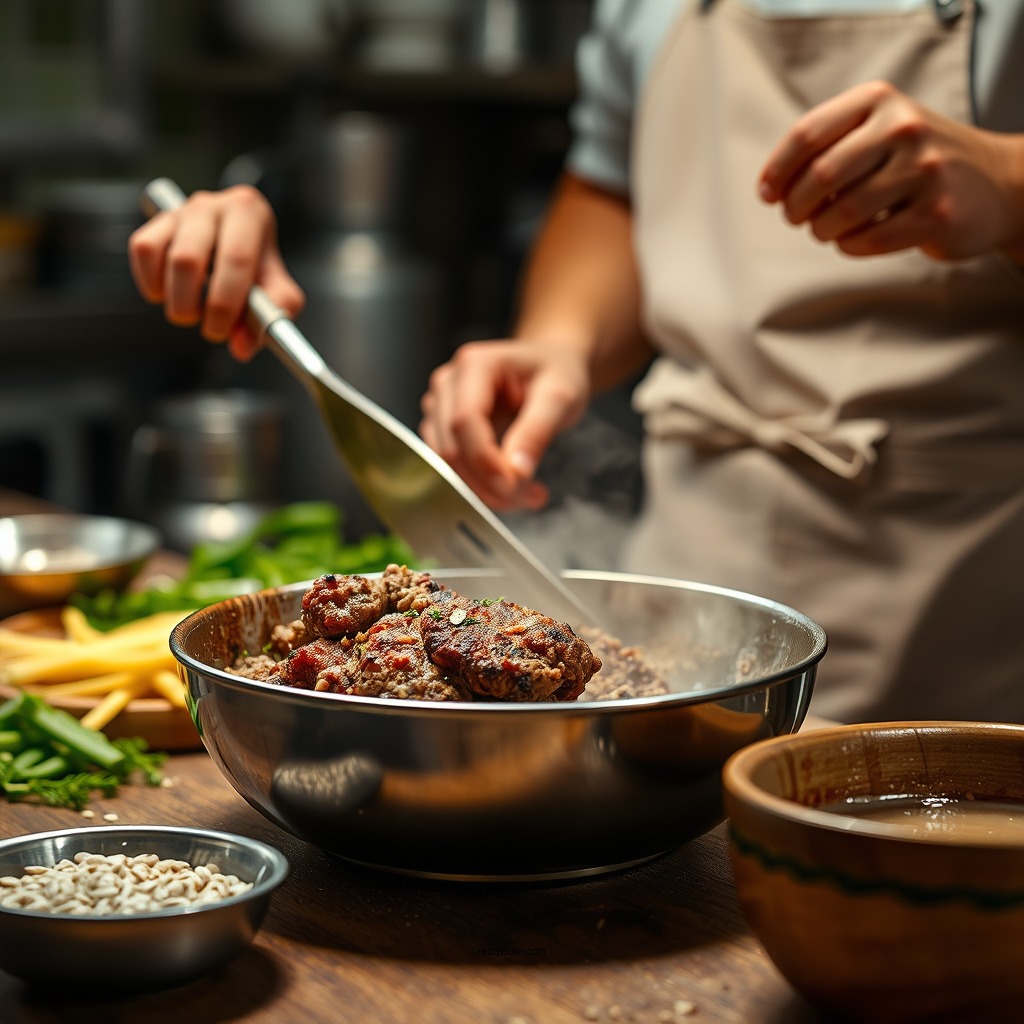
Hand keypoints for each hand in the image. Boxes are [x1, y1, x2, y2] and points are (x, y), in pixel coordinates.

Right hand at [128, 185, 304, 360]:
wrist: (244, 243)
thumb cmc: (260, 267)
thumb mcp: (279, 291)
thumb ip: (269, 319)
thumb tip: (241, 346)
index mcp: (249, 213)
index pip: (235, 259)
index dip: (225, 303)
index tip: (221, 330)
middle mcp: (212, 206)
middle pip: (187, 259)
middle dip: (191, 305)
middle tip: (206, 326)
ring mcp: (181, 212)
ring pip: (159, 255)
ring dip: (172, 296)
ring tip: (192, 308)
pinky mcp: (157, 222)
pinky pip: (142, 250)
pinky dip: (150, 282)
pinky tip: (171, 293)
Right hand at [419, 339, 591, 511]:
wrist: (551, 365)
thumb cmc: (557, 372)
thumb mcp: (561, 397)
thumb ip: (537, 432)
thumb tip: (516, 473)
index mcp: (475, 365)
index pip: (464, 422)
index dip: (486, 462)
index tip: (516, 488)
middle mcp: (448, 383)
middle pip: (452, 447)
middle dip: (489, 483)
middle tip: (533, 496)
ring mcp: (440, 405)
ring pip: (447, 464)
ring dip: (485, 490)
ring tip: (528, 492)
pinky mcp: (442, 426)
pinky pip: (452, 466)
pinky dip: (480, 485)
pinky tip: (512, 485)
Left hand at [758, 80, 1023, 260]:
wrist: (995, 183)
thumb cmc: (917, 160)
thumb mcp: (879, 130)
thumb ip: (828, 146)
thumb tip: (773, 187)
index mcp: (879, 100)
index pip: (807, 133)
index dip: (777, 170)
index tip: (767, 194)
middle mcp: (903, 127)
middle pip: (820, 176)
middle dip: (796, 206)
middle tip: (796, 217)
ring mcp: (924, 170)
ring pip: (841, 212)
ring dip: (821, 229)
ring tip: (825, 229)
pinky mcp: (936, 213)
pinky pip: (868, 239)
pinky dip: (849, 246)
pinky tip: (853, 239)